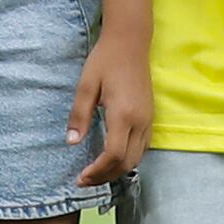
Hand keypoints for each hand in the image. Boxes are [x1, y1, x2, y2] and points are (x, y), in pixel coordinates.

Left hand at [68, 26, 150, 187]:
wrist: (130, 42)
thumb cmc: (105, 61)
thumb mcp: (86, 85)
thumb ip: (79, 115)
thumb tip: (72, 142)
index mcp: (123, 114)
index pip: (114, 155)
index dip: (98, 171)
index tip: (81, 177)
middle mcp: (140, 121)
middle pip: (127, 163)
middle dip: (106, 176)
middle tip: (85, 181)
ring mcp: (148, 120)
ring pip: (137, 158)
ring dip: (117, 171)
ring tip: (96, 174)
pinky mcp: (150, 118)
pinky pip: (142, 148)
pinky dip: (127, 160)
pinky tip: (112, 160)